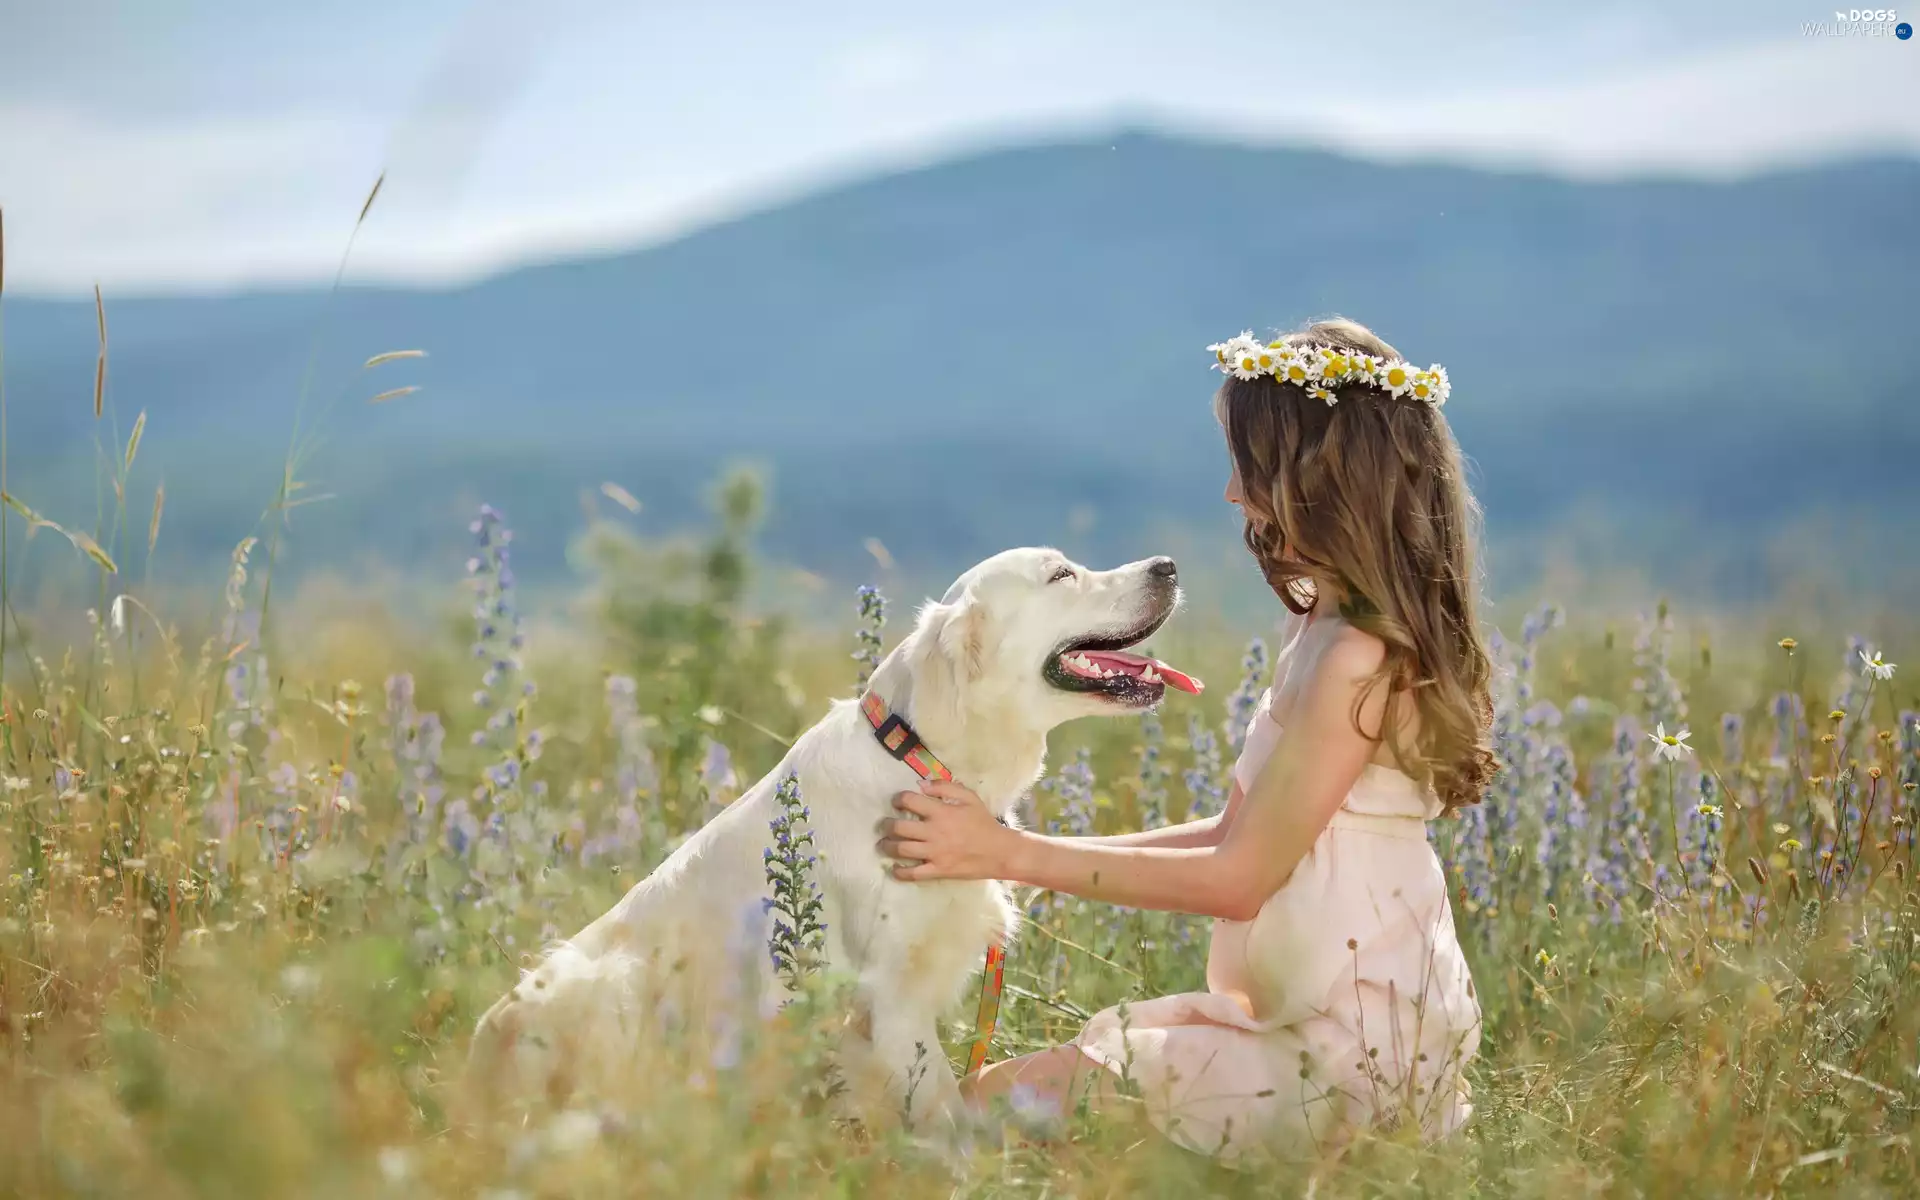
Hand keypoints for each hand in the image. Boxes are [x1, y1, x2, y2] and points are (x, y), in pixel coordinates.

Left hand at [877, 779, 1015, 881]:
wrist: (999, 851)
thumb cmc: (983, 823)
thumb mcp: (969, 797)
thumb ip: (945, 787)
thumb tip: (921, 785)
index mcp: (941, 812)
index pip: (910, 801)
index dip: (898, 799)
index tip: (896, 802)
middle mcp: (934, 832)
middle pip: (899, 828)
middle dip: (886, 825)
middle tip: (884, 825)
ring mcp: (935, 853)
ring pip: (902, 850)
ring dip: (887, 846)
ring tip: (883, 844)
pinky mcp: (938, 870)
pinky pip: (914, 873)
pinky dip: (900, 872)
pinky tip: (894, 869)